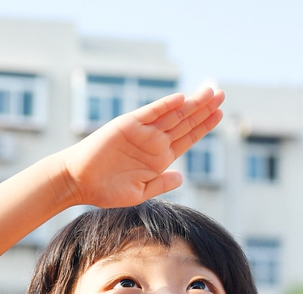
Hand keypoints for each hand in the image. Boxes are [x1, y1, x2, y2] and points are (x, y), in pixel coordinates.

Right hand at [60, 87, 223, 208]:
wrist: (80, 182)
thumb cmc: (107, 190)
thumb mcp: (139, 193)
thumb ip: (161, 184)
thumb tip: (182, 177)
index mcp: (160, 159)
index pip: (187, 138)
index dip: (204, 126)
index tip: (220, 114)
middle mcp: (154, 142)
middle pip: (184, 122)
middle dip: (204, 108)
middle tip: (222, 93)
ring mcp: (142, 132)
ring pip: (172, 114)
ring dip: (191, 103)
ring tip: (210, 92)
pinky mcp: (128, 125)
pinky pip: (150, 113)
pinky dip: (165, 105)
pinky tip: (181, 99)